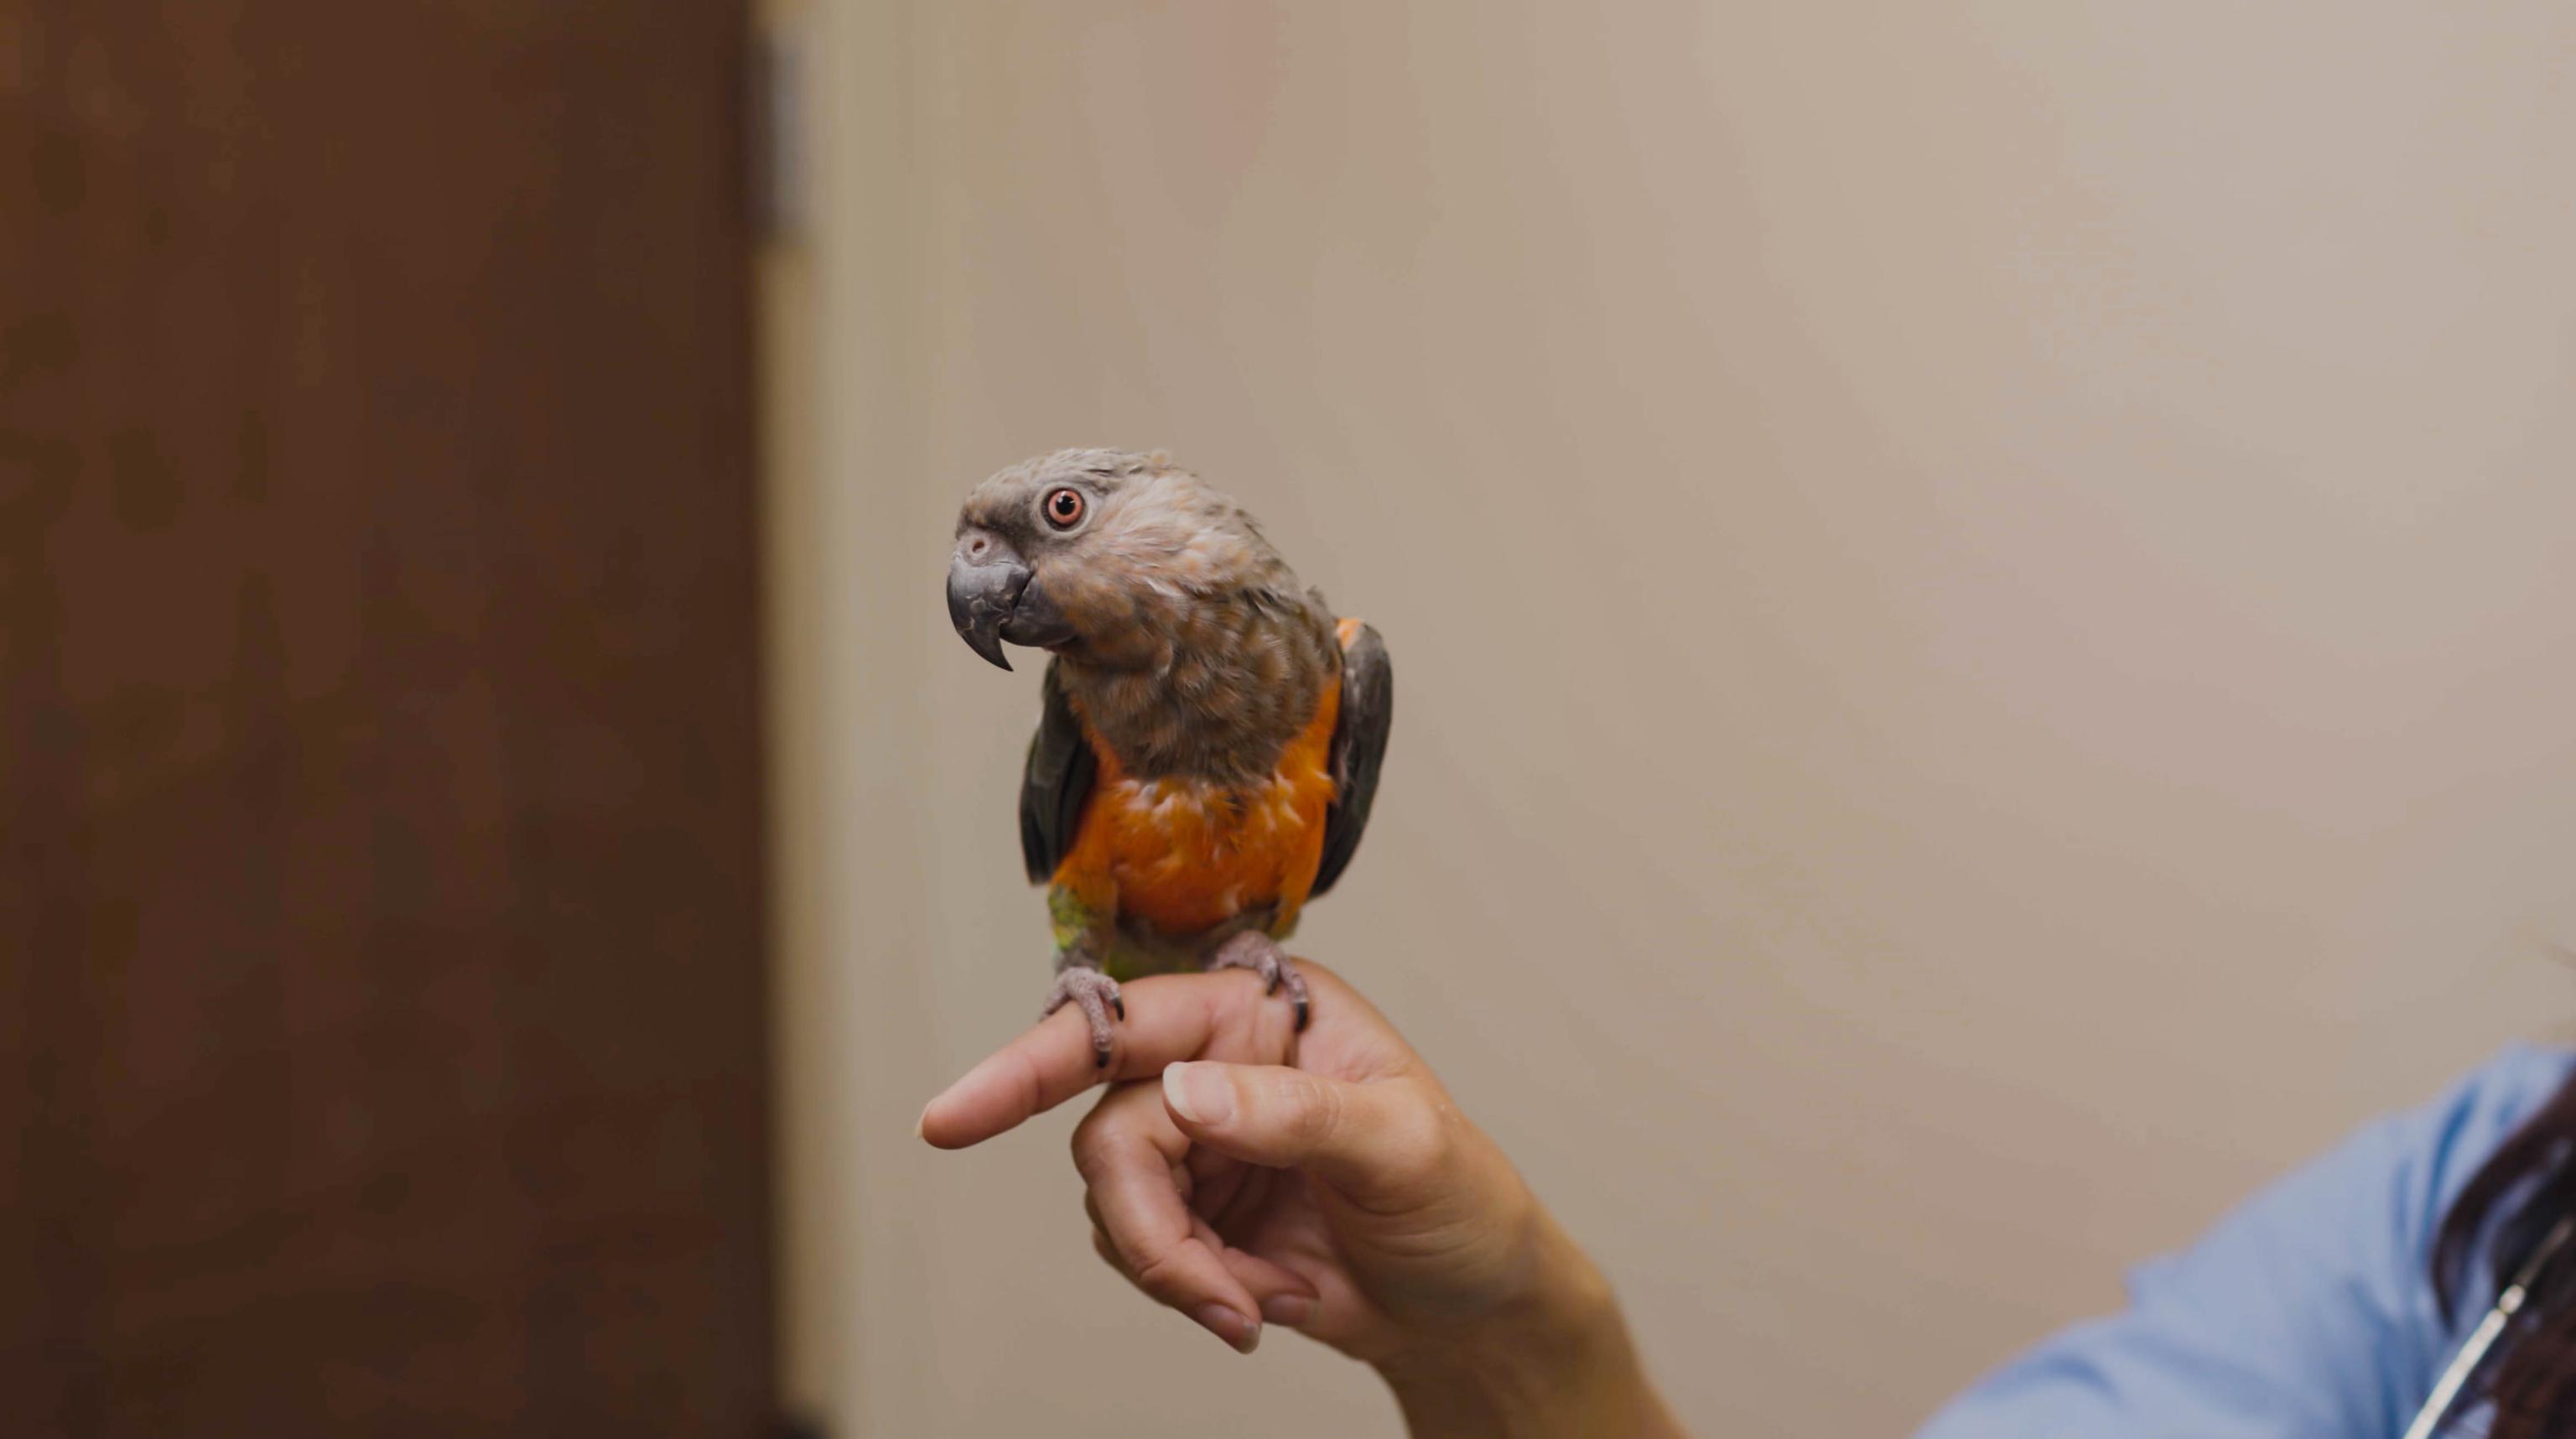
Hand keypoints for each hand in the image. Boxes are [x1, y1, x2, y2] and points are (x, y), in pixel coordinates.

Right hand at [919, 960, 1684, 1438]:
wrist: (1474, 1308)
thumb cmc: (1465, 1204)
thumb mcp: (1404, 1146)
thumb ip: (1293, 1112)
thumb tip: (1183, 1090)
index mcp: (1264, 1015)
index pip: (1126, 1025)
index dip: (1030, 1066)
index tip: (953, 1119)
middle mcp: (1217, 1065)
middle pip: (1108, 1136)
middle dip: (1152, 1229)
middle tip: (1211, 1294)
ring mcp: (1201, 1141)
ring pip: (1116, 1202)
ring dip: (1177, 1270)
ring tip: (1259, 1301)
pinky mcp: (1195, 1213)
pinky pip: (1139, 1250)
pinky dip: (1190, 1291)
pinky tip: (1261, 1303)